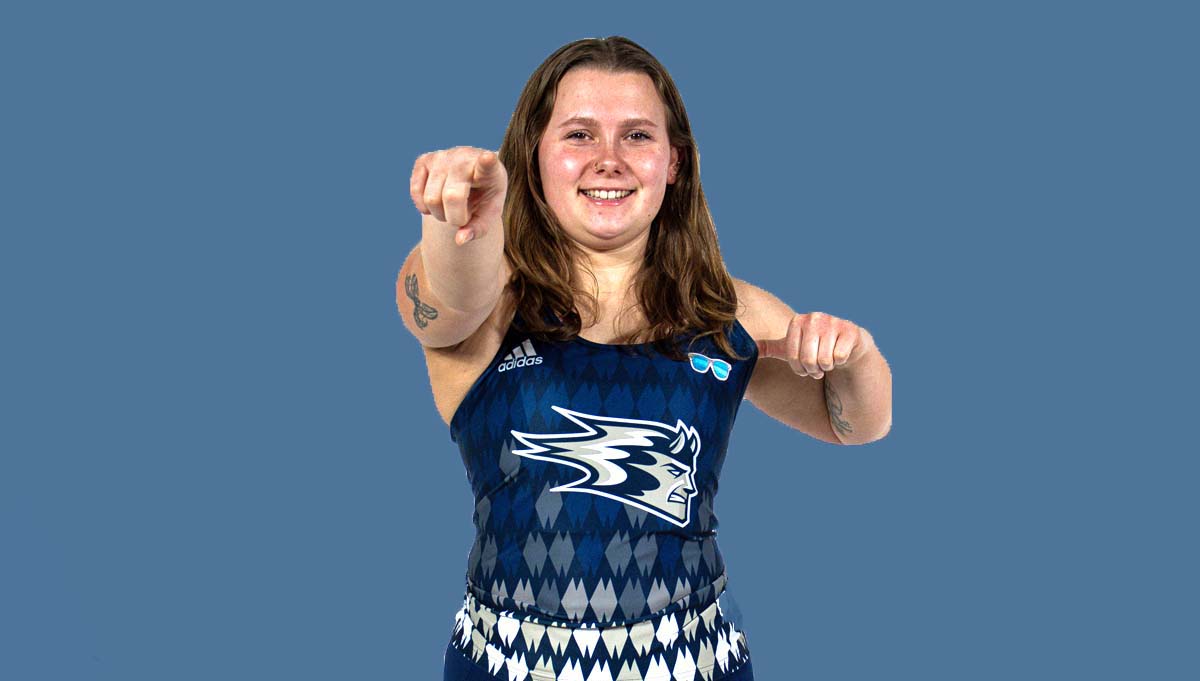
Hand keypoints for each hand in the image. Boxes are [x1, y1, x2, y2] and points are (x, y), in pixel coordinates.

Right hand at [410, 146, 506, 245]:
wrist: (471, 173)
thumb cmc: (484, 195)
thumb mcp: (489, 212)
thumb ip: (478, 229)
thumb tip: (459, 240)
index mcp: (489, 169)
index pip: (486, 164)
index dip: (486, 163)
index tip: (488, 158)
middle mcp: (464, 158)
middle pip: (451, 197)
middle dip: (454, 218)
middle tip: (462, 215)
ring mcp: (442, 157)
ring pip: (431, 199)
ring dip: (439, 214)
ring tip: (450, 207)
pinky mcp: (424, 159)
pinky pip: (415, 192)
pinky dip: (423, 207)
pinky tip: (436, 202)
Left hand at [755, 312, 872, 378]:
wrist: (845, 344)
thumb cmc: (814, 347)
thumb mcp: (790, 347)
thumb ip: (769, 347)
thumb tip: (743, 347)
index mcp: (797, 321)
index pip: (792, 356)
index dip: (799, 368)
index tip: (804, 367)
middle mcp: (814, 318)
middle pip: (808, 360)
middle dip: (813, 370)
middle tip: (817, 368)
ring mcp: (834, 322)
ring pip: (825, 360)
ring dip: (826, 368)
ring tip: (828, 362)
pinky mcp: (851, 330)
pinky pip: (839, 357)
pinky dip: (840, 362)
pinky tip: (840, 356)